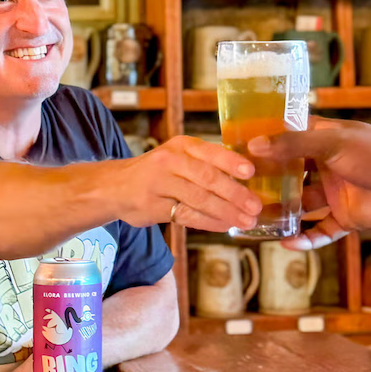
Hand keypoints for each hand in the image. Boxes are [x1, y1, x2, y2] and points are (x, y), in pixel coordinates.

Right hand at [114, 135, 261, 232]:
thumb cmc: (157, 172)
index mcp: (181, 146)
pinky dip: (209, 222)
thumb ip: (205, 166)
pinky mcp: (153, 207)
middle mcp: (169, 161)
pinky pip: (186, 215)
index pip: (209, 152)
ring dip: (226, 211)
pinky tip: (225, 226)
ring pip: (198, 199)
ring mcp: (159, 184)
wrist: (115, 186)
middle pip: (206, 178)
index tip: (250, 172)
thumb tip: (245, 184)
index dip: (231, 162)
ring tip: (246, 220)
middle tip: (255, 206)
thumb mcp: (178, 158)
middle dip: (234, 194)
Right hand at [247, 116, 370, 249]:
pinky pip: (320, 230)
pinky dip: (305, 238)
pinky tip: (286, 243)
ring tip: (255, 218)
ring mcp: (336, 192)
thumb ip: (293, 145)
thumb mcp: (332, 144)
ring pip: (301, 204)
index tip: (239, 147)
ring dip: (282, 212)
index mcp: (327, 139)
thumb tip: (254, 146)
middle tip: (240, 187)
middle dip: (269, 181)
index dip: (268, 140)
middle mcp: (328, 165)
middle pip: (291, 172)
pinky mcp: (345, 217)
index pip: (291, 135)